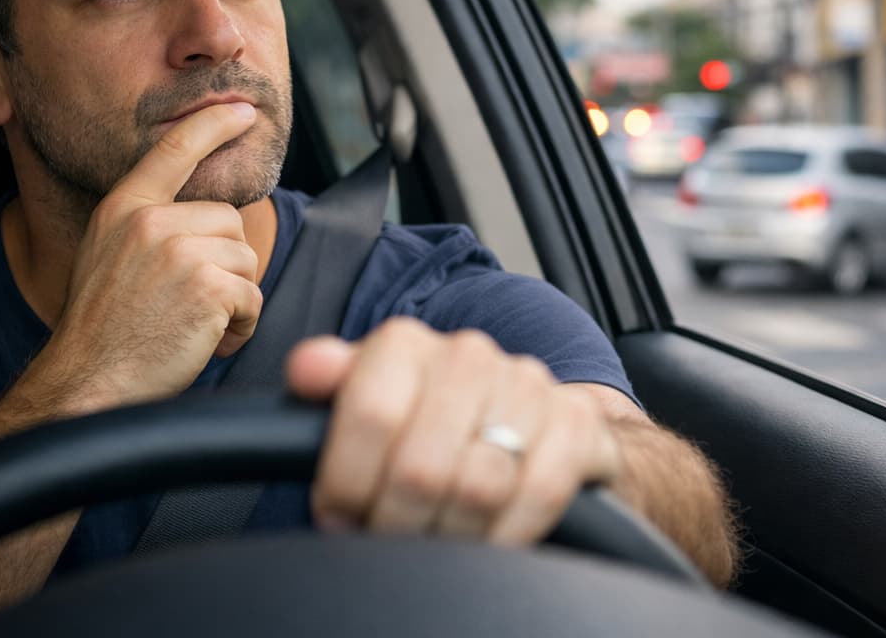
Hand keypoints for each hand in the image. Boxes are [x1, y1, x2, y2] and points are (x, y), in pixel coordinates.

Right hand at [40, 102, 263, 406]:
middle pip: (229, 222)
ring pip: (245, 260)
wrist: (87, 383)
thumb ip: (150, 228)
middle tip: (187, 305)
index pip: (173, 151)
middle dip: (223, 266)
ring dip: (232, 299)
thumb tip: (210, 217)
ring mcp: (177, 251)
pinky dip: (240, 327)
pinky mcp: (206, 285)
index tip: (241, 110)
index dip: (211, 126)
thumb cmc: (106, 331)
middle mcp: (148, 221)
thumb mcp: (110, 257)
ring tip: (191, 324)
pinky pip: (252, 298)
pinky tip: (204, 342)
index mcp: (123, 209)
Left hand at [287, 319, 622, 543]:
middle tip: (386, 537)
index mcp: (406, 344)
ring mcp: (527, 386)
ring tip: (432, 539)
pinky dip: (507, 533)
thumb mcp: (368, 401)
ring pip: (478, 486)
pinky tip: (485, 541)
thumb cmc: (430, 419)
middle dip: (395, 520)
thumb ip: (333, 385)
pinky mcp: (576, 423)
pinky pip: (539, 494)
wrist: (524, 420)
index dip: (347, 482)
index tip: (339, 514)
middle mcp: (469, 355)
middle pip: (420, 466)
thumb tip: (309, 368)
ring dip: (449, 533)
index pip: (370, 414)